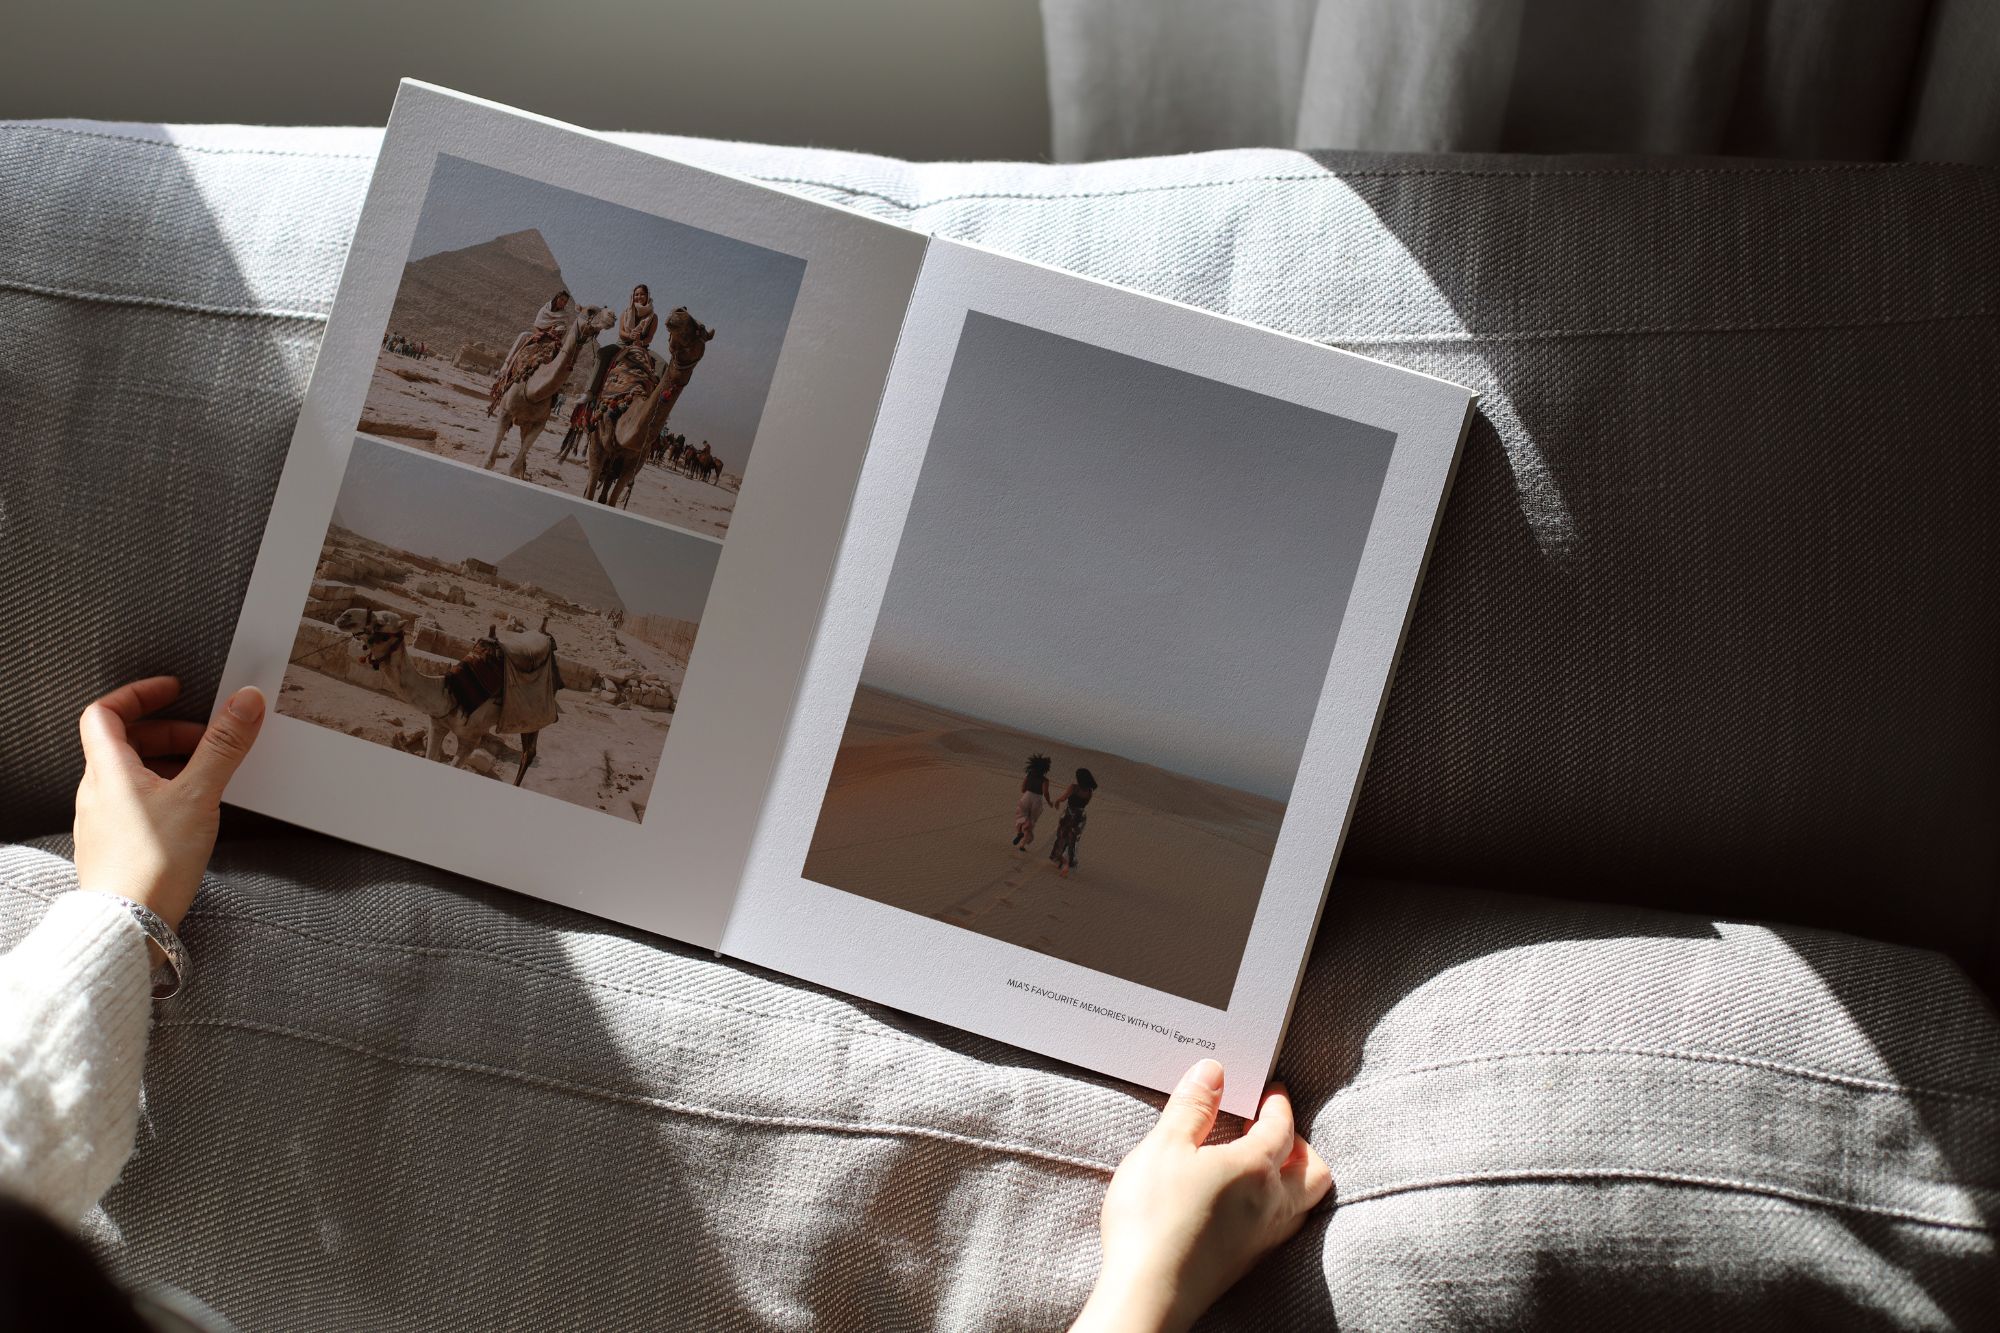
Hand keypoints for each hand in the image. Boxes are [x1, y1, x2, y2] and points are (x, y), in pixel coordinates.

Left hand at [73, 677, 264, 930]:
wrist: (129, 925)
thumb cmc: (152, 864)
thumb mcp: (198, 795)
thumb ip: (223, 746)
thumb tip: (244, 702)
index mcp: (108, 770)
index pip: (105, 712)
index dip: (139, 694)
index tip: (172, 691)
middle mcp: (96, 790)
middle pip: (124, 742)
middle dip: (168, 732)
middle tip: (205, 739)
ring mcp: (101, 819)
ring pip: (130, 774)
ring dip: (167, 763)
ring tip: (204, 775)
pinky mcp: (114, 844)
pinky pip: (134, 802)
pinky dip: (162, 792)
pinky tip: (190, 811)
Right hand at [1072, 1061, 1331, 1332]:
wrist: (1148, 1294)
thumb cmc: (1154, 1219)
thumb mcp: (1164, 1147)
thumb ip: (1192, 1107)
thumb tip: (1212, 1072)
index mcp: (1255, 1168)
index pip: (1282, 1126)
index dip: (1277, 1102)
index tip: (1270, 1089)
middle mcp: (1271, 1204)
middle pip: (1313, 1169)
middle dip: (1300, 1143)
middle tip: (1271, 1126)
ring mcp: (1263, 1239)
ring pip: (1302, 1203)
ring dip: (1292, 1176)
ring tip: (1260, 1162)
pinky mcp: (1247, 1263)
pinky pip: (1281, 1227)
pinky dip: (1275, 1205)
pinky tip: (1244, 1203)